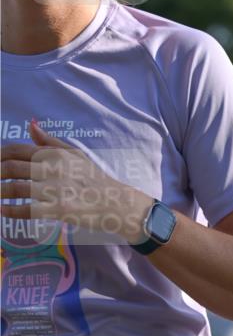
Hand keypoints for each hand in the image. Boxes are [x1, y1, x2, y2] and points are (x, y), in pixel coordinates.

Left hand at [0, 120, 151, 242]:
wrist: (118, 203)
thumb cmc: (97, 180)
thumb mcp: (76, 154)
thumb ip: (50, 142)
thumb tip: (30, 125)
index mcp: (54, 154)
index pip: (16, 150)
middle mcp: (52, 169)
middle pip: (11, 167)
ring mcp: (54, 189)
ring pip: (15, 188)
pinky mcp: (58, 209)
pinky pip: (27, 210)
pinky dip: (10, 211)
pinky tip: (2, 211)